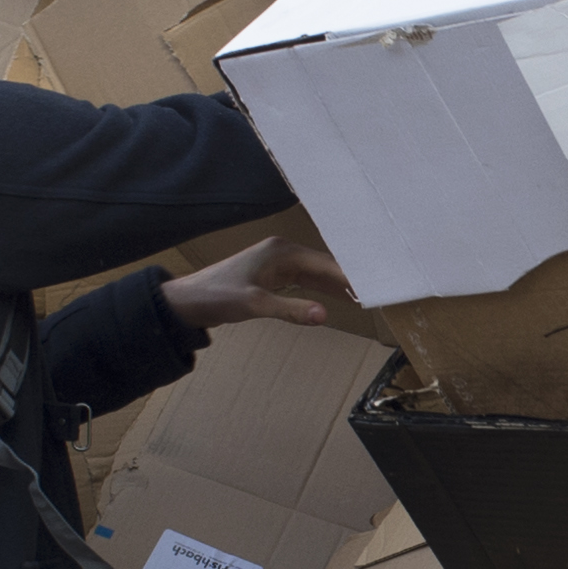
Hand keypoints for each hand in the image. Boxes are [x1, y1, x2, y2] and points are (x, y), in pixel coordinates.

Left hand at [161, 235, 356, 333]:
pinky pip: (306, 280)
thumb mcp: (255, 305)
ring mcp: (278, 262)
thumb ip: (291, 310)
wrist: (187, 300)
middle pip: (325, 265)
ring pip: (317, 272)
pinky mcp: (272, 275)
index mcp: (282, 252)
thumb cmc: (217, 297)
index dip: (351, 277)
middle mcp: (283, 252)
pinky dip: (322, 289)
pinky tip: (337, 298)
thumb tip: (325, 316)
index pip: (326, 264)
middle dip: (350, 279)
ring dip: (338, 284)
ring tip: (366, 295)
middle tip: (379, 291)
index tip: (375, 287)